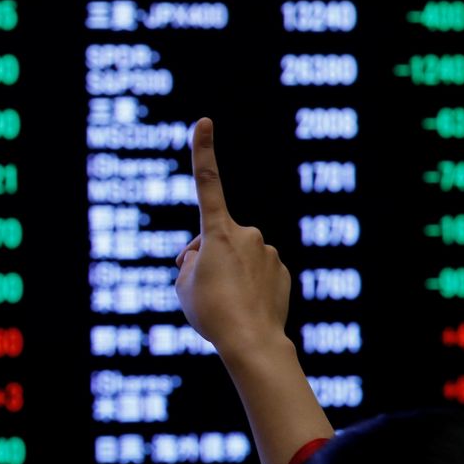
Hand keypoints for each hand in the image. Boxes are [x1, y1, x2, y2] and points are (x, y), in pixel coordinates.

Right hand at [175, 118, 291, 354]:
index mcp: (217, 232)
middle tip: (206, 289)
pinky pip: (258, 271)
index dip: (202, 152)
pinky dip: (250, 283)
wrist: (251, 341)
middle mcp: (246, 233)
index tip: (205, 122)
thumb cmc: (210, 313)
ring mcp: (268, 251)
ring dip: (230, 272)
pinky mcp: (282, 269)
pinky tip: (247, 304)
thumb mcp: (182, 285)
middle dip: (208, 256)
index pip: (207, 184)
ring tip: (227, 302)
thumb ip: (190, 263)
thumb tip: (204, 256)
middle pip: (217, 238)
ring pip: (239, 256)